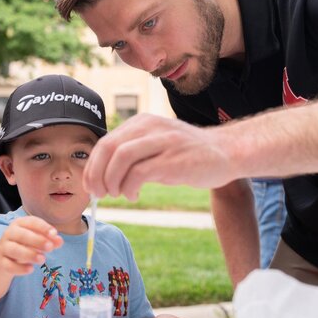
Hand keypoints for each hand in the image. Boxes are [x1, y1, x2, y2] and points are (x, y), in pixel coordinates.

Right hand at [0, 216, 63, 275]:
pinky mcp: (0, 261)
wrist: (2, 254)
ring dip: (29, 254)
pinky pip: (8, 265)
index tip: (54, 234)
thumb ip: (49, 239)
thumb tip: (59, 241)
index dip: (43, 227)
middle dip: (37, 240)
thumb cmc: (24, 243)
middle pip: (21, 235)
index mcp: (20, 223)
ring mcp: (4, 247)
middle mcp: (10, 233)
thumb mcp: (37, 239)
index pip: (31, 222)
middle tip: (50, 247)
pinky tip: (30, 269)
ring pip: (14, 249)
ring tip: (42, 259)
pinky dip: (19, 268)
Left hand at [83, 113, 237, 199]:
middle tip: (98, 193)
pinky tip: (133, 195)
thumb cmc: (186, 154)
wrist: (226, 153)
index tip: (90, 185)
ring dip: (112, 180)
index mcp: (141, 122)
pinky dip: (129, 187)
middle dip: (96, 174)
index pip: (105, 142)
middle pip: (108, 148)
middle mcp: (150, 127)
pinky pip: (140, 172)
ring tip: (117, 194)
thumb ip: (132, 153)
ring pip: (121, 157)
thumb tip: (100, 173)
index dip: (92, 166)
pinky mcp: (173, 159)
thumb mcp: (156, 145)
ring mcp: (163, 141)